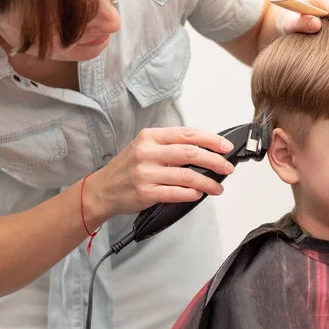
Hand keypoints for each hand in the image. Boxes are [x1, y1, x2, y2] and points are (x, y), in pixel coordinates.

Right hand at [84, 126, 235, 218]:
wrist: (101, 190)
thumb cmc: (127, 168)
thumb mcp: (146, 147)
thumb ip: (171, 146)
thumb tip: (206, 150)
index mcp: (150, 136)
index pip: (187, 134)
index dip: (211, 140)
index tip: (226, 147)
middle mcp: (147, 152)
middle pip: (190, 153)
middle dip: (214, 161)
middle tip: (227, 167)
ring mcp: (145, 173)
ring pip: (186, 176)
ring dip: (207, 182)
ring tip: (218, 187)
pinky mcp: (144, 192)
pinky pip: (175, 193)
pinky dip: (191, 194)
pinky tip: (199, 194)